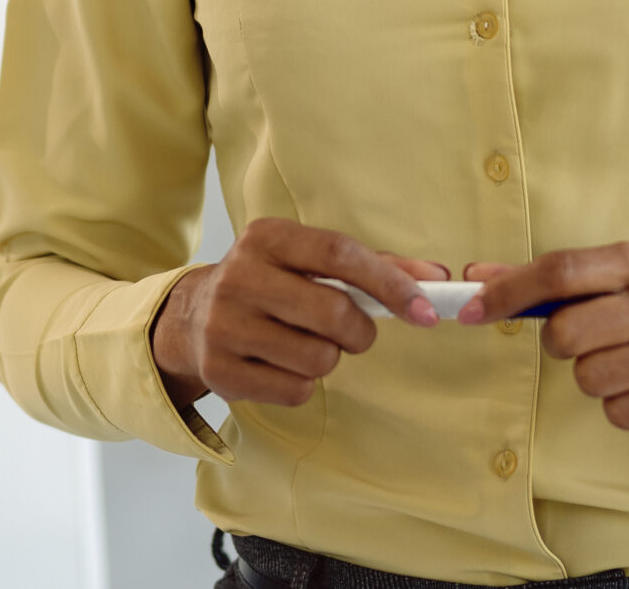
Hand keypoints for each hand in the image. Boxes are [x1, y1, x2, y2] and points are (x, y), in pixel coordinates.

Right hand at [151, 218, 448, 408]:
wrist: (193, 317)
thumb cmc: (270, 284)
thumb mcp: (309, 261)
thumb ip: (373, 266)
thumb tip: (435, 278)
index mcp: (265, 237)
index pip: (339, 254)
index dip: (390, 283)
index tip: (424, 310)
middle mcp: (239, 277)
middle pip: (334, 313)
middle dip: (360, 331)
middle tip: (354, 332)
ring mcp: (225, 326)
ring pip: (319, 358)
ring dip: (329, 358)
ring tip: (306, 344)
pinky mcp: (221, 372)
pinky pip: (296, 390)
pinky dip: (303, 384)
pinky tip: (282, 364)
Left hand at [459, 242, 628, 429]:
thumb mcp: (621, 275)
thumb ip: (551, 279)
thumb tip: (475, 277)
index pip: (560, 271)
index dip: (507, 291)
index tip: (469, 307)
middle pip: (565, 334)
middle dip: (560, 344)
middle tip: (585, 340)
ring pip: (589, 379)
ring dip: (593, 377)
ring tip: (626, 362)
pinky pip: (619, 413)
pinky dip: (621, 406)